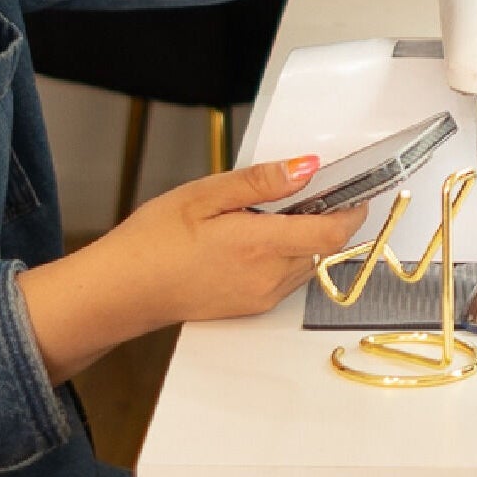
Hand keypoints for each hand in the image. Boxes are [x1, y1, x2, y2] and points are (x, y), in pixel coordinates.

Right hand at [113, 158, 369, 322]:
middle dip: (323, 220)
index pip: (333, 233)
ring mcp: (262, 297)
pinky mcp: (252, 308)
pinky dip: (284, 257)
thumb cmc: (154, 240)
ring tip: (266, 217)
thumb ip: (261, 182)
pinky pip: (287, 279)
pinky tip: (251, 241)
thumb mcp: (205, 195)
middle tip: (300, 193)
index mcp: (260, 246)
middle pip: (324, 249)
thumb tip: (307, 168)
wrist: (123, 291)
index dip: (352, 211)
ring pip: (308, 265)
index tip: (354, 191)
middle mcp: (269, 278)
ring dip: (303, 240)